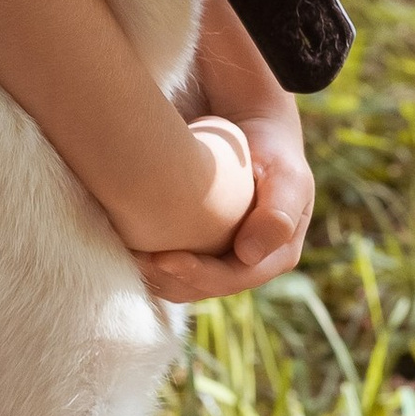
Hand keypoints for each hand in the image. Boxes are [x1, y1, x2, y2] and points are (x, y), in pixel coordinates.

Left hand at [138, 96, 313, 305]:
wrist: (253, 129)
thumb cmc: (272, 149)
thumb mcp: (286, 175)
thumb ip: (278, 213)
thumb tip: (249, 255)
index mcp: (274, 256)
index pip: (234, 278)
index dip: (199, 276)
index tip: (164, 259)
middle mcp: (248, 264)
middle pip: (205, 287)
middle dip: (170, 278)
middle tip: (139, 260)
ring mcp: (222, 257)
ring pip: (184, 283)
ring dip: (156, 276)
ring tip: (130, 256)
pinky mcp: (199, 246)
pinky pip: (172, 266)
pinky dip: (150, 260)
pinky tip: (129, 246)